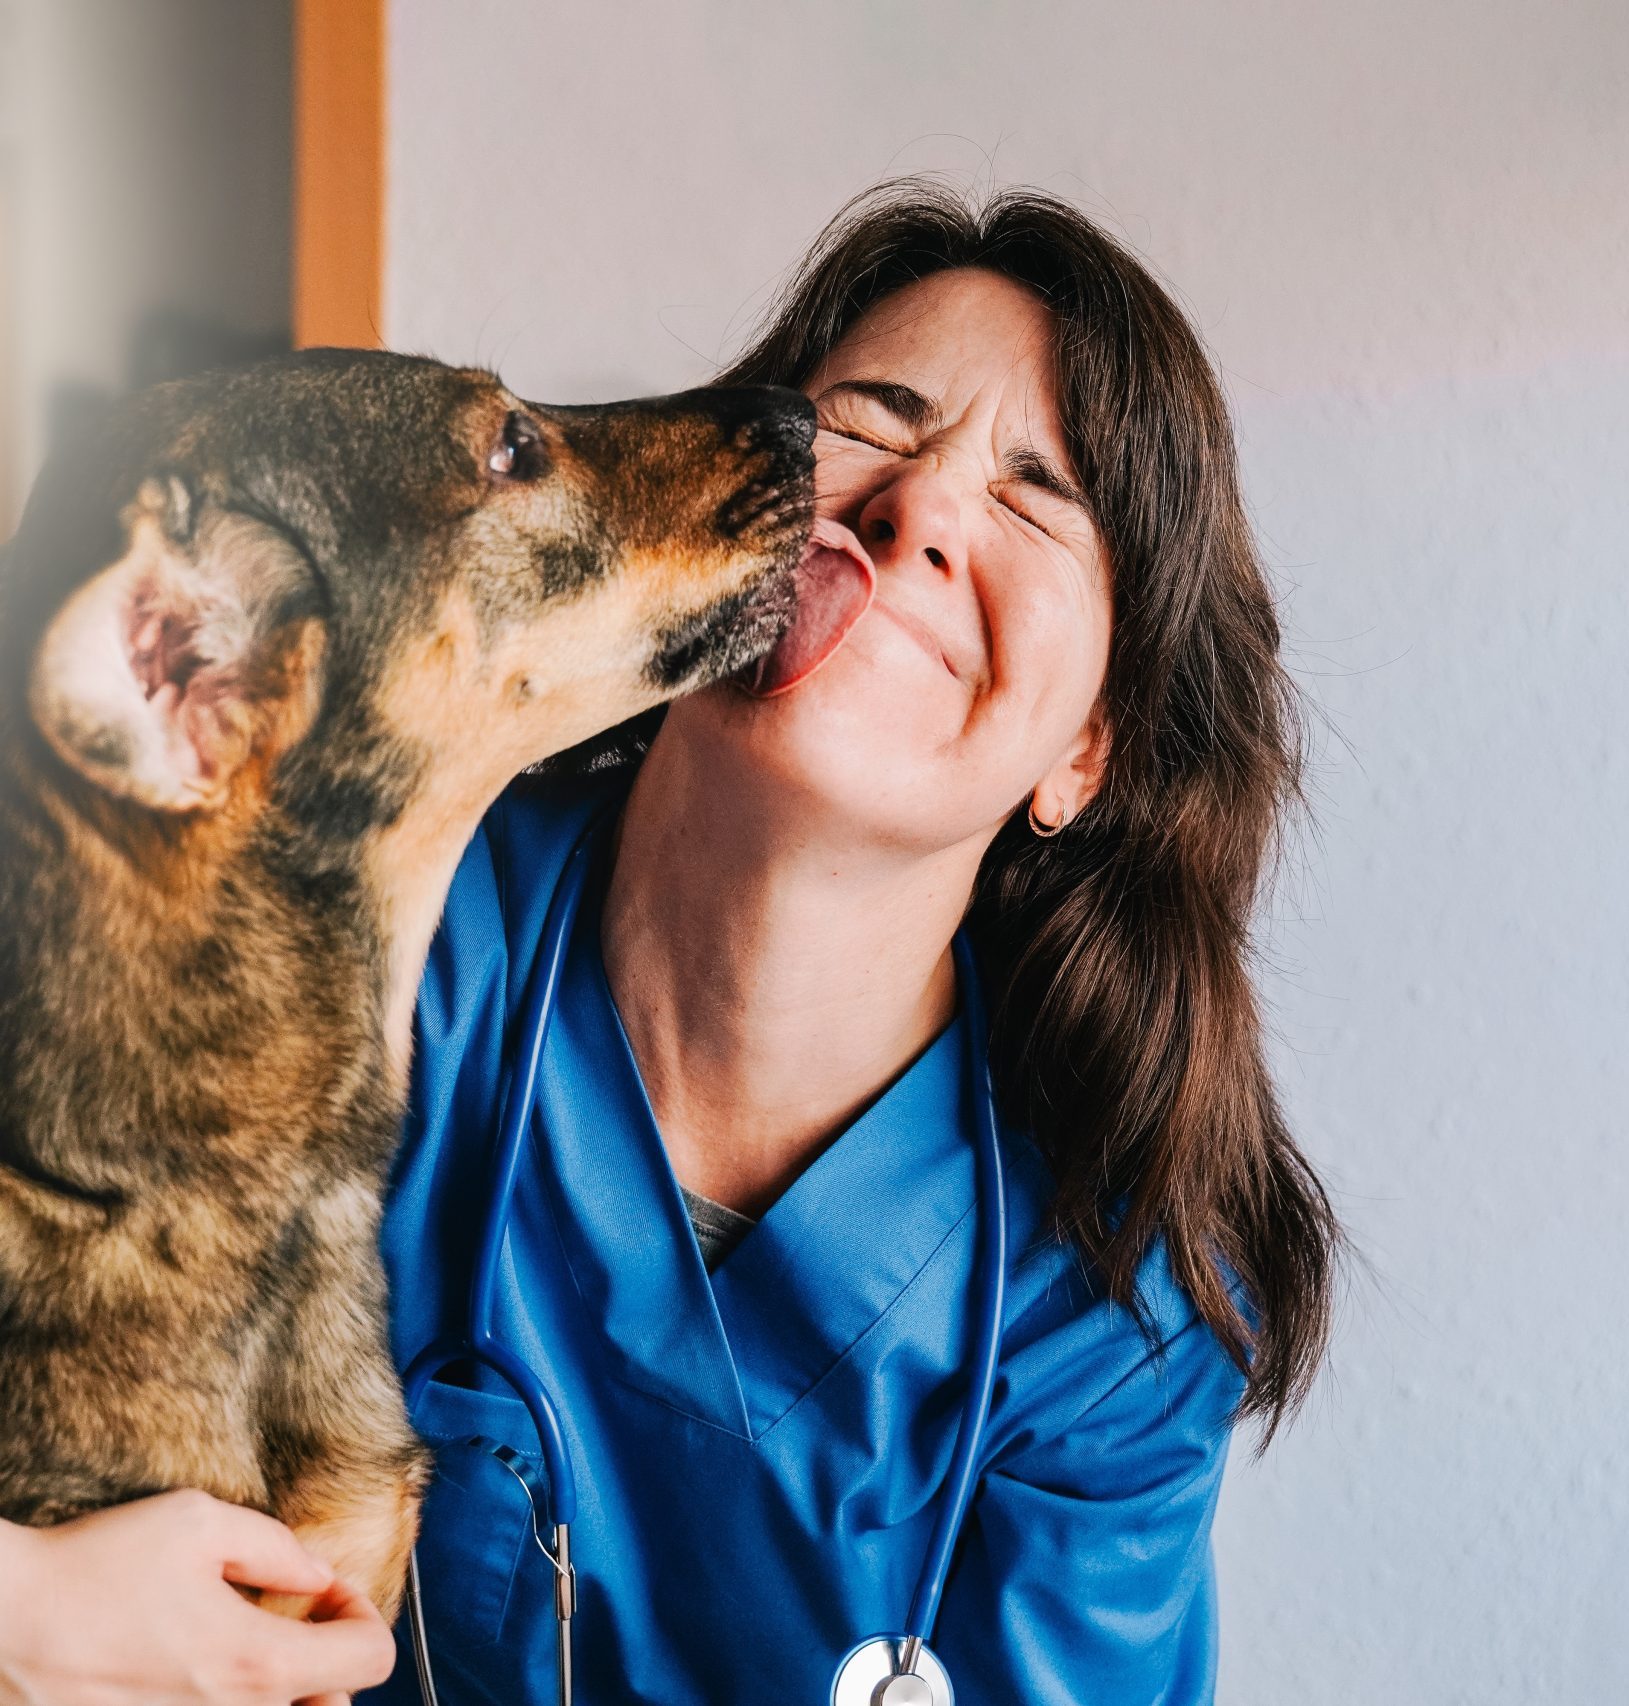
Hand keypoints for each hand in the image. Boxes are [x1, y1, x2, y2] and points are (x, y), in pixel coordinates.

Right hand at [0, 1491, 396, 1704]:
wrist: (9, 1619)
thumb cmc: (100, 1565)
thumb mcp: (201, 1522)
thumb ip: (277, 1548)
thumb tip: (318, 1574)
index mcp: (254, 1661)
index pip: (370, 1660)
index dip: (363, 1614)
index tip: (328, 1589)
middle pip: (334, 1704)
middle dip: (332, 1656)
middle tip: (299, 1615)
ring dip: (291, 1686)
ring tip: (255, 1640)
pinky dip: (237, 1700)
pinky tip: (207, 1665)